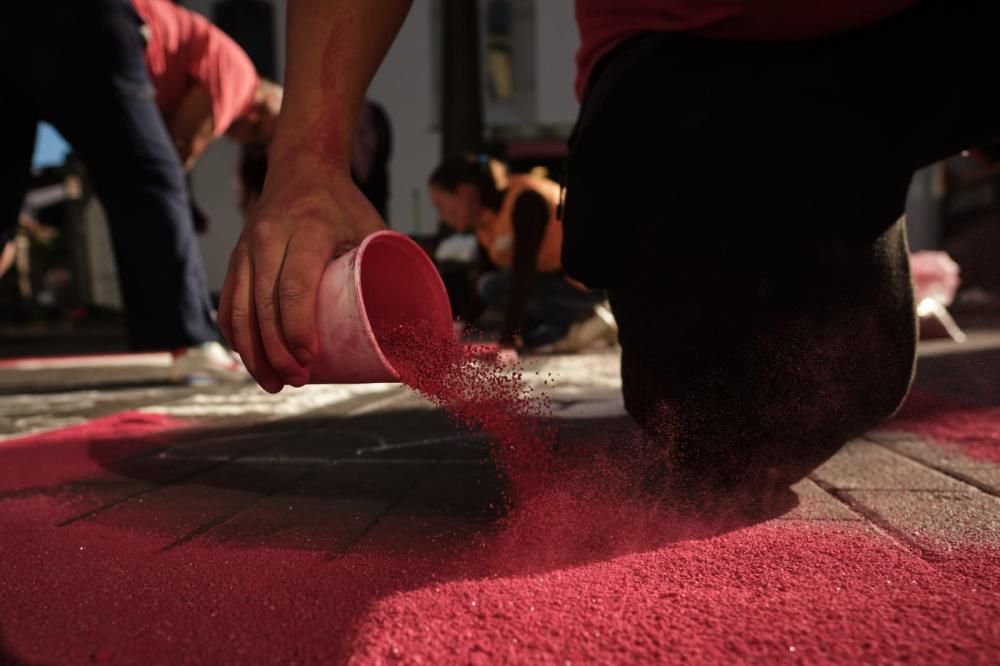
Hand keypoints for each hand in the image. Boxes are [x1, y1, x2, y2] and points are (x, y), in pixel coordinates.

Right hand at [219, 163, 384, 391]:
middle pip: (263, 303)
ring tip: (272, 383)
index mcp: (309, 229)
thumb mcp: (373, 228)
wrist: (301, 168)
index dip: (297, 327)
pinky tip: (249, 359)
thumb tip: (435, 327)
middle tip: (296, 380)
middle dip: (276, 350)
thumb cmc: (345, 206)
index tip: (308, 359)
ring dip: (252, 352)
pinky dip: (235, 335)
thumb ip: (393, 270)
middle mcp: (270, 236)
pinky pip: (228, 302)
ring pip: (238, 307)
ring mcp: (247, 247)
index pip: (294, 285)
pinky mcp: (236, 257)